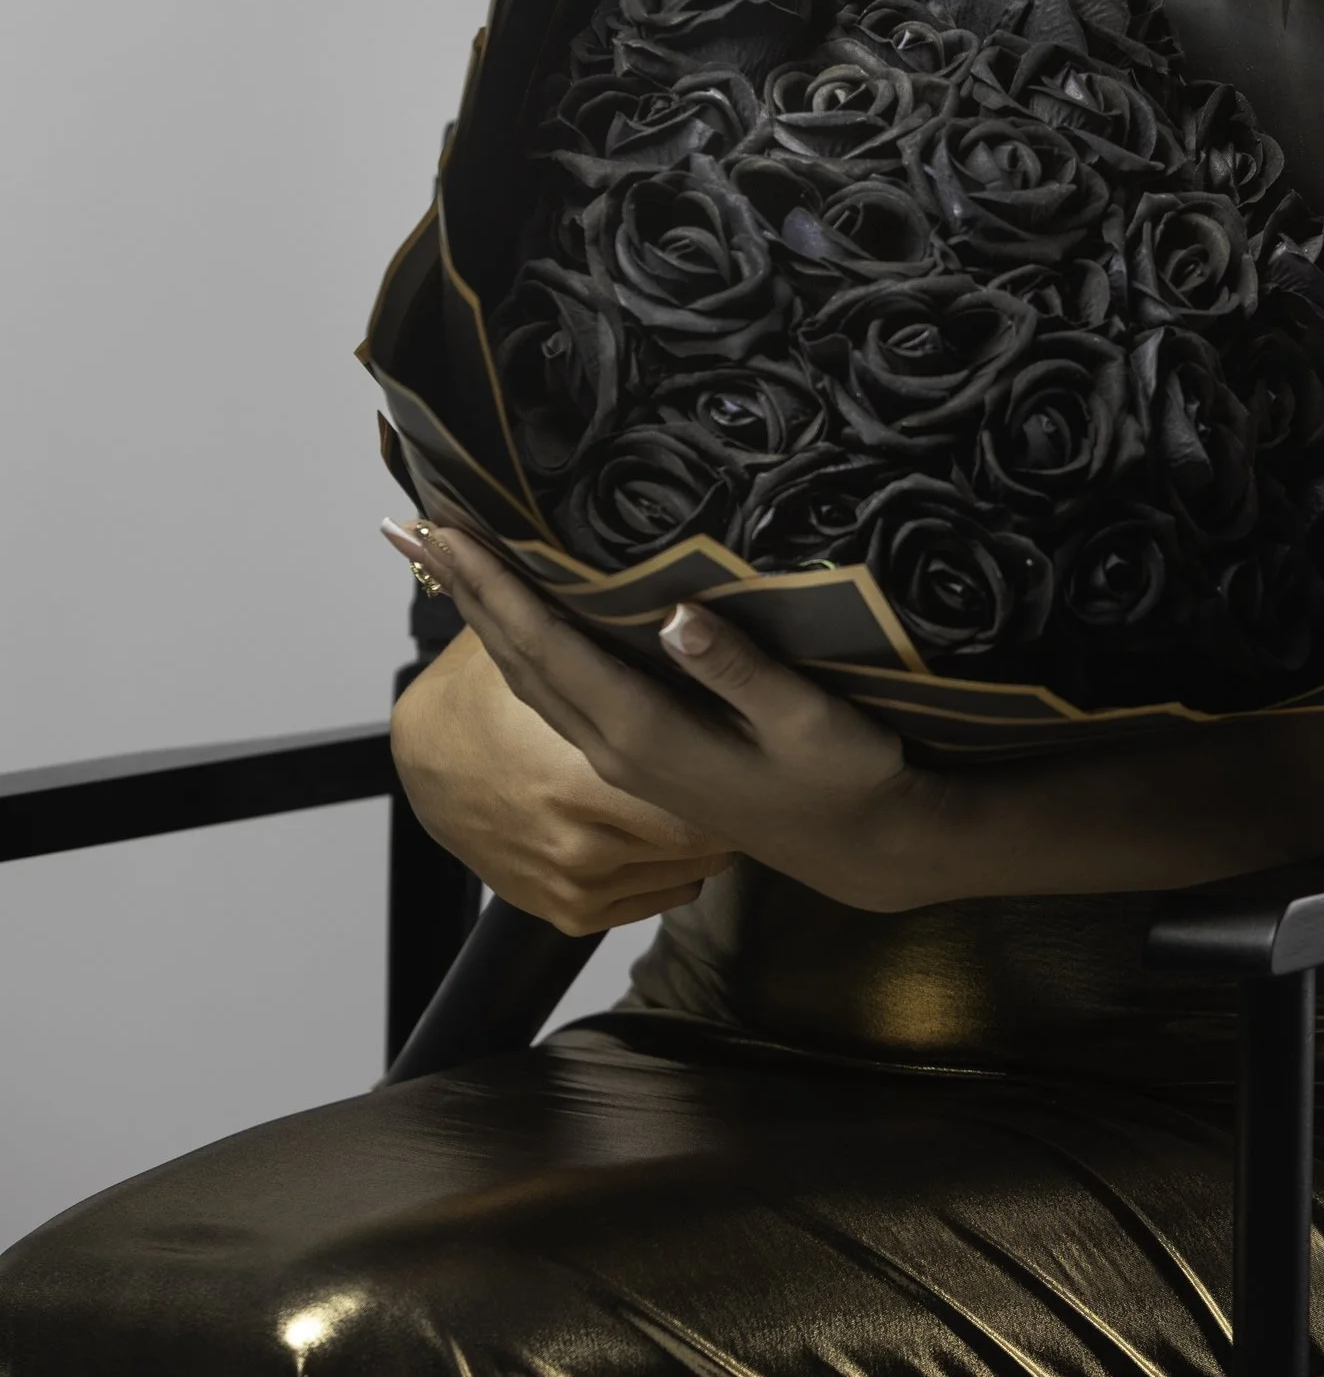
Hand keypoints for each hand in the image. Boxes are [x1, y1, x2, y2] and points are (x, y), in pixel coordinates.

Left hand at [382, 519, 926, 913]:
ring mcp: (619, 759)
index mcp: (645, 732)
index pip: (549, 647)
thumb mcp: (806, 719)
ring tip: (447, 564)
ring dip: (482, 619)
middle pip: (519, 660)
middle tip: (413, 529)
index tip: (447, 532)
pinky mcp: (634, 758)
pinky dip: (518, 647)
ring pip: (529, 680)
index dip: (494, 588)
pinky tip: (515, 621)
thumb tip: (674, 614)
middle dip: (466, 593)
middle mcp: (614, 747)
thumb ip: (740, 669)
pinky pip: (554, 693)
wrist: (857, 847)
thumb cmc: (841, 775)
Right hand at [389, 625, 737, 933]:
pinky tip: (672, 831)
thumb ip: (600, 632)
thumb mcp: (545, 657)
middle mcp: (581, 844)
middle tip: (750, 766)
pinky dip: (672, 870)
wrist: (425, 764)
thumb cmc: (487, 696)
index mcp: (580, 780)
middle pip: (699, 837)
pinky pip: (660, 899)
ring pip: (687, 871)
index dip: (732, 770)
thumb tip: (680, 598)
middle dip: (725, 803)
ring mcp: (575, 884)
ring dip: (702, 835)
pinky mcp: (570, 913)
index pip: (692, 794)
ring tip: (714, 788)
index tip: (763, 744)